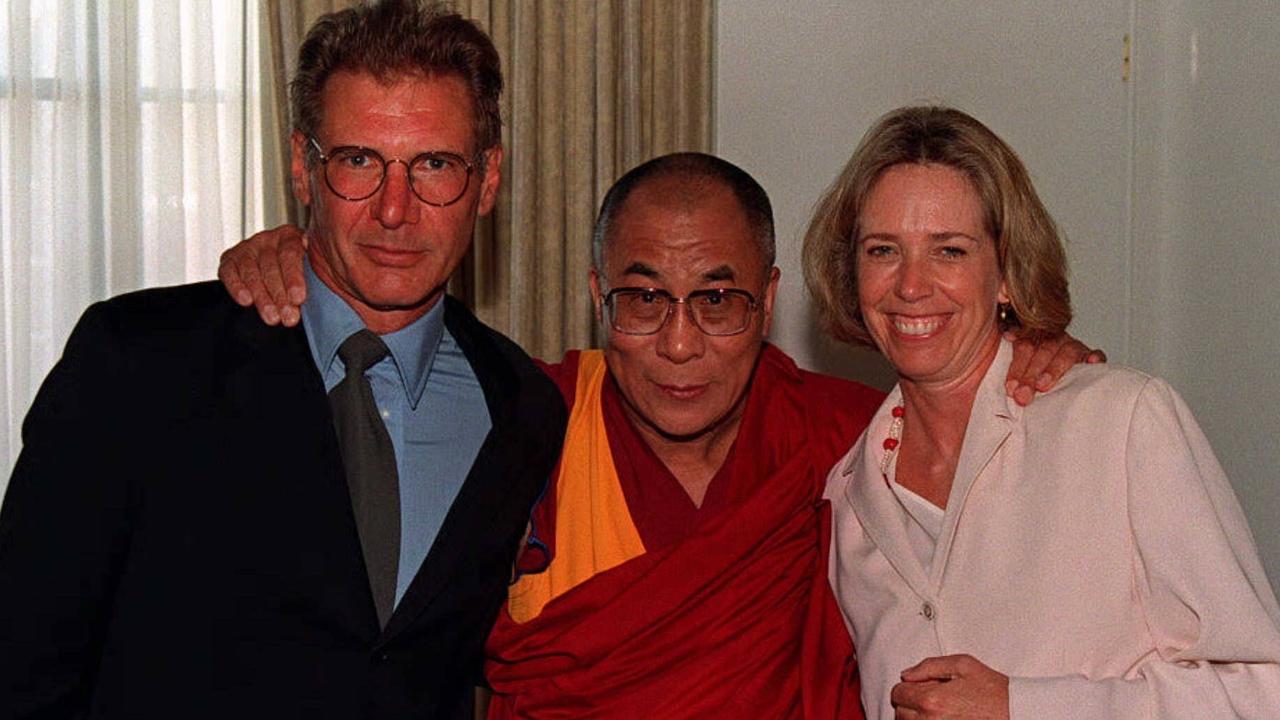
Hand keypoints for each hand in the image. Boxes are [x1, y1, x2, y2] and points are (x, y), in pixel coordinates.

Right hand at [217, 224, 308, 326]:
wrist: (277, 274)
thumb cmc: (299, 275)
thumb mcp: (311, 271)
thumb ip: (317, 276)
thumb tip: (333, 287)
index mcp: (291, 237)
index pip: (290, 254)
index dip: (294, 278)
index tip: (298, 299)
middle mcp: (268, 239)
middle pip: (271, 265)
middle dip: (279, 294)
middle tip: (288, 316)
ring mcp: (248, 248)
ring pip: (251, 271)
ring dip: (261, 296)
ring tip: (272, 317)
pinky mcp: (230, 259)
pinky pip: (230, 272)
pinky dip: (236, 287)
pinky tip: (246, 301)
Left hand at [891, 654, 1008, 718]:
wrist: (1016, 712)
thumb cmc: (992, 690)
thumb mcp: (962, 665)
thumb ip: (929, 666)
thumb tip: (907, 675)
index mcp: (932, 699)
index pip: (898, 694)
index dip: (908, 687)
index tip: (920, 687)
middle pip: (900, 713)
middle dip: (911, 703)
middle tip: (931, 698)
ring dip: (917, 717)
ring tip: (939, 710)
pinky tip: (943, 718)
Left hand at [1004, 331, 1105, 405]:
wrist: (1052, 374)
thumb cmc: (1032, 375)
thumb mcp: (1020, 371)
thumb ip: (1013, 375)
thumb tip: (1006, 390)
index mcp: (1033, 336)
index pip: (1023, 346)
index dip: (1016, 368)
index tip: (1010, 388)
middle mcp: (1053, 338)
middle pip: (1042, 350)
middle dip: (1030, 374)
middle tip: (1023, 395)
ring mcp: (1072, 345)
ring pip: (1066, 352)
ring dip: (1054, 369)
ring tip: (1043, 385)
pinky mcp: (1090, 355)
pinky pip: (1095, 354)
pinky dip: (1094, 357)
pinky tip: (1092, 362)